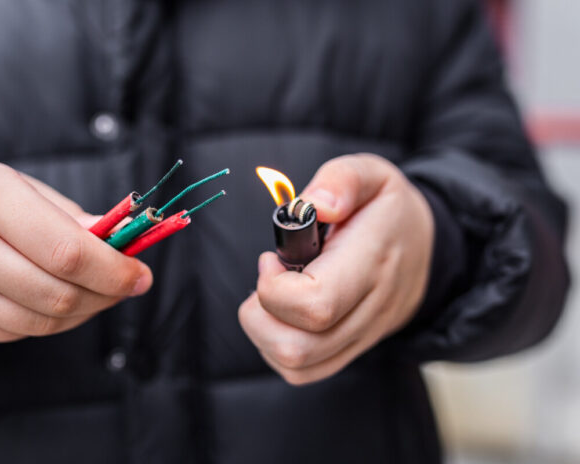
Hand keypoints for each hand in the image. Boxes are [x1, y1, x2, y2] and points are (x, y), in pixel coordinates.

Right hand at [0, 160, 151, 341]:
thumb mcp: (25, 188)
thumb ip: (73, 220)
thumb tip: (122, 248)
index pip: (66, 252)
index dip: (114, 272)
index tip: (141, 277)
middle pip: (56, 294)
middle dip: (106, 296)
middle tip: (126, 286)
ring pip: (40, 322)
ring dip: (82, 313)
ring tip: (96, 293)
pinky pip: (16, 333)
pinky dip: (48, 321)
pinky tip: (54, 300)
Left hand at [239, 154, 433, 384]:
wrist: (426, 249)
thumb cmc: (388, 210)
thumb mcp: (372, 174)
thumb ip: (341, 180)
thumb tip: (315, 205)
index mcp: (371, 264)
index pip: (316, 303)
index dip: (275, 287)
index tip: (270, 259)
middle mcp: (369, 310)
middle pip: (299, 346)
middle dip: (259, 314)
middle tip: (268, 276)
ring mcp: (361, 336)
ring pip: (297, 365)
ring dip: (263, 332)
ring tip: (273, 294)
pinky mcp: (351, 350)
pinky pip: (303, 371)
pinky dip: (275, 348)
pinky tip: (281, 314)